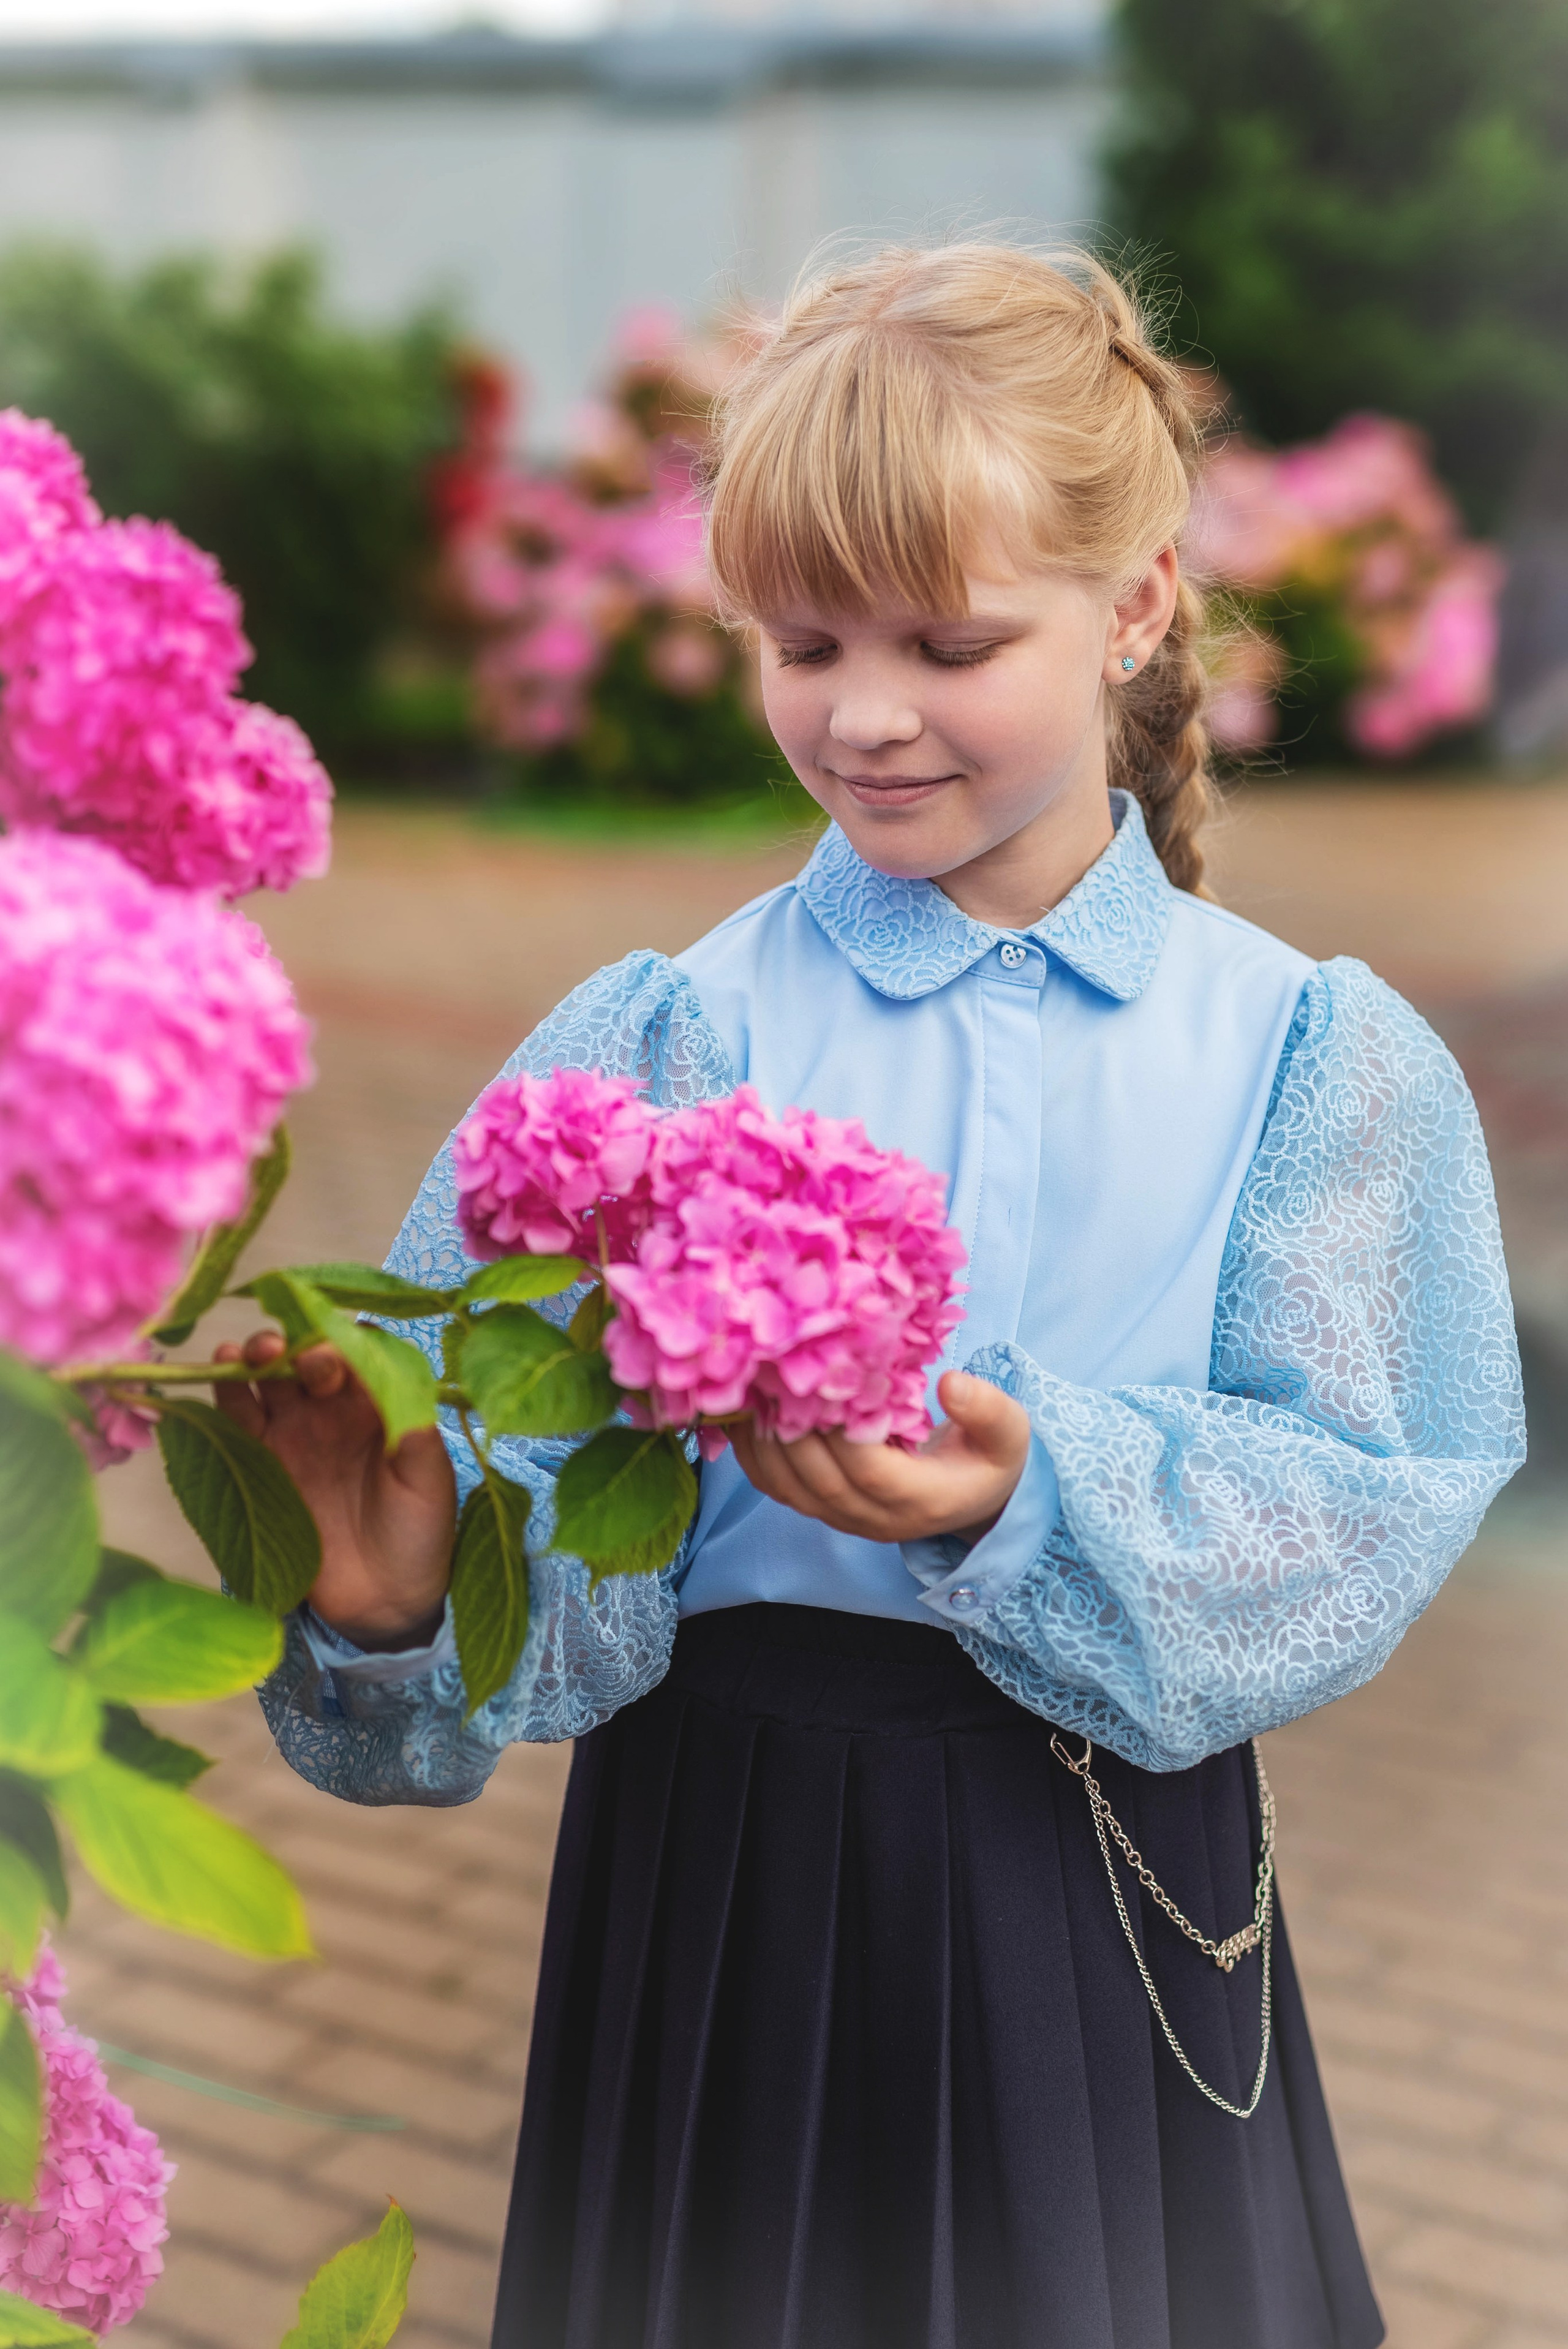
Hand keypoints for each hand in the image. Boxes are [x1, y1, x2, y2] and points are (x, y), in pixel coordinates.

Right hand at [213, 1330, 455, 1649]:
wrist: (384, 1600)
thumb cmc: (419, 1534)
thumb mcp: (429, 1482)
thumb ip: (413, 1433)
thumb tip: (396, 1382)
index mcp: (378, 1403)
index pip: (355, 1352)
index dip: (341, 1342)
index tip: (331, 1353)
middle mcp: (334, 1409)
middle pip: (304, 1357)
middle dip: (292, 1346)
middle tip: (283, 1354)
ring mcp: (295, 1433)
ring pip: (267, 1379)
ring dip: (253, 1358)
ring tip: (246, 1355)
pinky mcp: (261, 1462)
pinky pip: (238, 1418)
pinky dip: (226, 1392)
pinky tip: (220, 1374)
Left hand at [729, 1370, 1030, 1547]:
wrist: (973, 1500)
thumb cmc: (988, 1459)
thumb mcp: (1008, 1434)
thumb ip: (988, 1411)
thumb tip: (952, 1382)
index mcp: (917, 1499)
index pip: (866, 1466)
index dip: (839, 1425)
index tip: (822, 1373)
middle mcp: (871, 1517)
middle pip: (815, 1475)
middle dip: (788, 1421)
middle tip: (770, 1364)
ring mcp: (841, 1518)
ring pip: (787, 1484)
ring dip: (761, 1434)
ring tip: (749, 1381)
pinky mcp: (820, 1510)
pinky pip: (774, 1487)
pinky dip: (750, 1450)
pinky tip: (739, 1409)